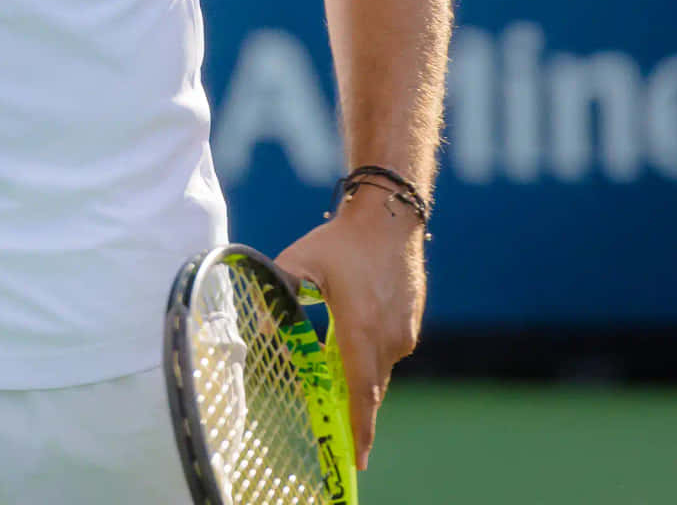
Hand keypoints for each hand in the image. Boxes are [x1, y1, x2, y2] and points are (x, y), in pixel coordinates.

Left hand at [274, 187, 425, 470]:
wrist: (388, 218)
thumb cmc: (341, 241)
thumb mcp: (300, 262)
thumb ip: (280, 292)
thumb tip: (264, 322)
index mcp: (362, 330)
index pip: (362, 393)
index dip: (360, 428)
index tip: (357, 458)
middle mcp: (389, 338)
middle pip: (370, 387)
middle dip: (357, 412)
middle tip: (342, 434)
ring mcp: (405, 331)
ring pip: (380, 369)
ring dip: (361, 379)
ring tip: (341, 385)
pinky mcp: (411, 321)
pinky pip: (389, 351)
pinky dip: (371, 358)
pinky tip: (353, 344)